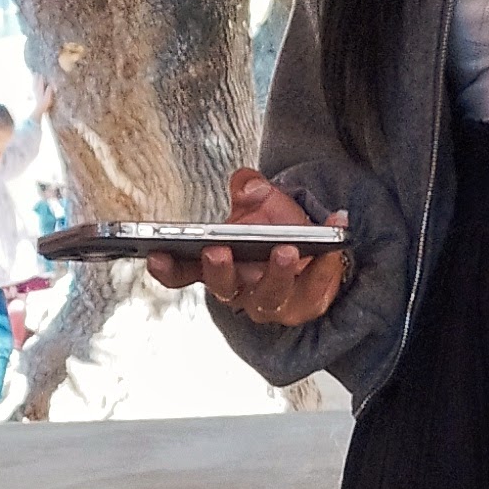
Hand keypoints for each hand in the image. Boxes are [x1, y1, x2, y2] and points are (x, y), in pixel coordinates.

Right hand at [144, 170, 350, 329]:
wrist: (314, 253)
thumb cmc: (274, 232)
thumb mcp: (259, 205)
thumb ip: (249, 189)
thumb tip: (248, 183)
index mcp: (215, 267)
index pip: (183, 273)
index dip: (167, 268)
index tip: (156, 254)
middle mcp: (238, 291)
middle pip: (223, 288)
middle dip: (219, 271)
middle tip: (218, 251)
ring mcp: (271, 303)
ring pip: (268, 296)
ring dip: (276, 273)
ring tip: (286, 248)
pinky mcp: (305, 305)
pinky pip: (314, 287)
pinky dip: (325, 261)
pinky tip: (332, 230)